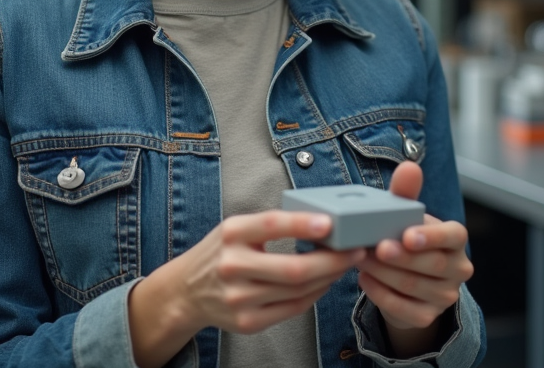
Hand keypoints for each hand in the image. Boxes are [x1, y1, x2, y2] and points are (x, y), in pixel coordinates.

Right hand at [129, 211, 362, 366]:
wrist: (186, 291)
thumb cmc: (221, 252)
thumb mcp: (236, 228)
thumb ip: (271, 224)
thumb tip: (322, 221)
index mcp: (231, 233)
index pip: (270, 225)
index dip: (302, 224)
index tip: (330, 222)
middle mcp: (232, 266)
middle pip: (293, 269)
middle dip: (332, 260)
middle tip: (357, 249)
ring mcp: (238, 299)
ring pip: (298, 291)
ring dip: (329, 278)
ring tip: (345, 264)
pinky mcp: (247, 322)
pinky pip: (293, 309)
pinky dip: (314, 295)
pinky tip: (324, 282)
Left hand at [357, 162, 473, 355]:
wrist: (406, 283)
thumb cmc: (407, 240)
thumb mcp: (406, 217)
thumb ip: (406, 194)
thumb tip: (408, 167)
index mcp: (456, 240)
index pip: (454, 236)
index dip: (432, 236)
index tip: (407, 235)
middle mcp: (458, 269)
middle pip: (433, 264)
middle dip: (402, 256)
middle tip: (375, 248)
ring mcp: (445, 296)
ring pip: (415, 287)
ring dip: (386, 273)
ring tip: (361, 259)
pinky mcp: (427, 317)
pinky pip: (403, 308)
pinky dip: (381, 294)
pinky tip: (364, 279)